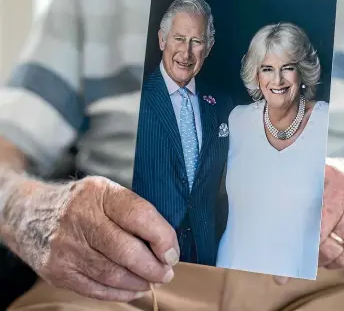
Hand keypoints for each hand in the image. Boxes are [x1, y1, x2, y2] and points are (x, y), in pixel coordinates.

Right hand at [0, 175, 179, 300]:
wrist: (29, 214)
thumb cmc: (80, 203)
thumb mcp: (105, 192)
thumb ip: (134, 212)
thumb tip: (167, 244)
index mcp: (98, 193)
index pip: (138, 215)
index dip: (162, 237)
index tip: (172, 252)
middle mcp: (79, 218)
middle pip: (126, 250)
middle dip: (154, 267)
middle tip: (167, 272)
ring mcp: (65, 247)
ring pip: (113, 274)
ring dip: (140, 282)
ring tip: (152, 279)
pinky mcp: (57, 271)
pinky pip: (96, 289)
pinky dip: (121, 292)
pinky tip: (133, 288)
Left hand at [274, 150, 343, 284]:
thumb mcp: (330, 171)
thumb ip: (304, 185)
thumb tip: (274, 208)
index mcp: (328, 174)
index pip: (300, 203)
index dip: (285, 225)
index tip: (272, 242)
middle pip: (313, 230)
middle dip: (297, 248)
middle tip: (284, 261)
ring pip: (329, 247)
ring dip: (315, 258)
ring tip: (306, 258)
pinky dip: (334, 262)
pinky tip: (327, 258)